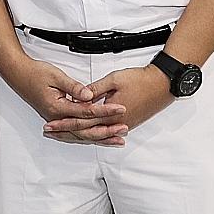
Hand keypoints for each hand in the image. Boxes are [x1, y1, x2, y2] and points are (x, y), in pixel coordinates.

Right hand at [1, 55, 128, 146]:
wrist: (19, 74)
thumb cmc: (35, 73)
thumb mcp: (56, 76)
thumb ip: (74, 87)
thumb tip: (90, 95)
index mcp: (57, 108)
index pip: (86, 112)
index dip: (105, 111)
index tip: (120, 108)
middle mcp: (57, 117)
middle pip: (86, 128)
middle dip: (107, 129)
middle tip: (124, 128)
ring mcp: (57, 120)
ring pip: (82, 134)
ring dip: (100, 137)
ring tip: (117, 139)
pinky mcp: (59, 118)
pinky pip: (76, 131)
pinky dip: (90, 135)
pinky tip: (100, 137)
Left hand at [47, 65, 173, 138]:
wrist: (163, 84)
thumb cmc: (140, 80)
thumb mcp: (113, 80)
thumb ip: (94, 89)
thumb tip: (80, 97)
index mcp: (110, 114)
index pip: (82, 121)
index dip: (65, 123)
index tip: (51, 124)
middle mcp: (116, 124)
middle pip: (86, 131)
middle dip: (67, 131)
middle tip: (50, 131)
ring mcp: (123, 125)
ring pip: (96, 133)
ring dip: (79, 133)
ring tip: (63, 133)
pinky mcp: (128, 122)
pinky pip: (107, 131)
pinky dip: (94, 132)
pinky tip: (86, 131)